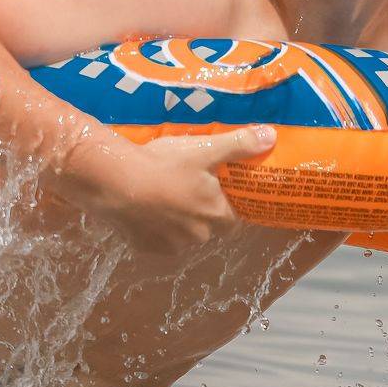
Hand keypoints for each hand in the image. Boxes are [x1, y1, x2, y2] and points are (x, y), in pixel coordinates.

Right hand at [59, 124, 277, 256]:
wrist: (115, 182)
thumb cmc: (165, 164)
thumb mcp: (205, 149)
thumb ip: (239, 145)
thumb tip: (272, 137)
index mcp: (216, 215)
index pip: (234, 218)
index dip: (228, 204)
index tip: (219, 190)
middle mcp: (199, 236)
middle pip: (208, 227)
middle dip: (202, 212)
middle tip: (188, 187)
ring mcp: (171, 246)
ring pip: (183, 235)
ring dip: (178, 221)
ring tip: (163, 196)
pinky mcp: (146, 249)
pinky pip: (157, 240)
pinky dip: (155, 228)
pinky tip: (145, 209)